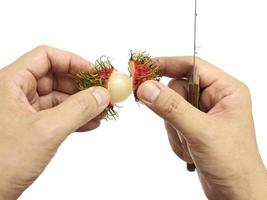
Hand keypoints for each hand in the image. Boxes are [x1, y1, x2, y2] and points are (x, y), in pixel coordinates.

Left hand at [0, 45, 109, 199]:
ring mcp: (24, 111)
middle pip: (55, 77)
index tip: (94, 73)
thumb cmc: (1, 163)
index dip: (72, 61)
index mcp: (10, 83)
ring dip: (82, 103)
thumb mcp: (46, 131)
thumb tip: (102, 94)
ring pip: (59, 97)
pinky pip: (58, 115)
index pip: (45, 57)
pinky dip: (75, 117)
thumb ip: (77, 110)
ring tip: (102, 109)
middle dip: (81, 85)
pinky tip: (91, 123)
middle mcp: (16, 93)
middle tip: (103, 92)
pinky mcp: (32, 127)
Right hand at [137, 57, 266, 199]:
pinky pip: (170, 122)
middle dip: (173, 111)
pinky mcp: (193, 126)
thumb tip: (147, 87)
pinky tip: (189, 150)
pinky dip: (175, 137)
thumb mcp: (201, 131)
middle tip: (178, 126)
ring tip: (190, 144)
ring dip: (174, 129)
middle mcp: (214, 98)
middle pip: (177, 88)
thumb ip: (172, 108)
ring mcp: (202, 113)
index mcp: (226, 90)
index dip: (167, 64)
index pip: (191, 66)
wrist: (234, 193)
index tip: (144, 67)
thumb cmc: (233, 163)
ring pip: (170, 107)